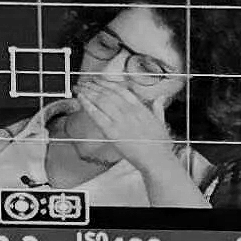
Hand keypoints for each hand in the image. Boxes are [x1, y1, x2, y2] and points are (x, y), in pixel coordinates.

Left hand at [80, 67, 208, 205]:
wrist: (157, 159)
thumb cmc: (160, 145)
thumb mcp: (161, 121)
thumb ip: (158, 108)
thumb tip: (160, 98)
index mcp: (140, 107)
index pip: (120, 90)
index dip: (107, 83)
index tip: (98, 80)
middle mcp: (129, 111)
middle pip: (108, 92)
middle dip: (94, 85)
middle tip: (84, 82)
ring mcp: (120, 120)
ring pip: (101, 100)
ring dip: (88, 91)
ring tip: (79, 87)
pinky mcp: (112, 132)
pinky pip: (96, 115)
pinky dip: (87, 104)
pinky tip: (80, 98)